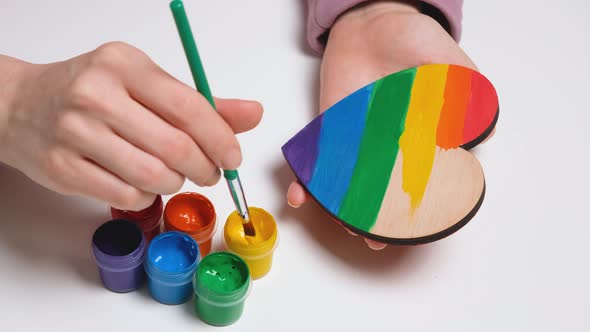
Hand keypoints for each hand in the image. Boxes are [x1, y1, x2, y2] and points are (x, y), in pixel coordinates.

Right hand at [0, 42, 261, 209]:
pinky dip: (147, 196)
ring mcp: (76, 132)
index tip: (233, 157)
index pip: (189, 106)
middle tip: (211, 173)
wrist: (20, 105)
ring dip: (176, 183)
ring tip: (175, 175)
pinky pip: (126, 195)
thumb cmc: (91, 92)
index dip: (220, 138)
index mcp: (125, 65)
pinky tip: (144, 184)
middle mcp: (97, 94)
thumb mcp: (145, 83)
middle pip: (175, 147)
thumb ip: (200, 102)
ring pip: (153, 175)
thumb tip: (254, 115)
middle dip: (205, 168)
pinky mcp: (62, 167)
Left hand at [287, 1, 479, 248]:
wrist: (371, 23)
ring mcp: (358, 142)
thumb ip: (465, 91)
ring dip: (343, 208)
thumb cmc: (413, 39)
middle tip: (373, 238)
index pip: (423, 181)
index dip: (420, 207)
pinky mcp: (331, 133)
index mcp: (422, 137)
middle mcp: (390, 146)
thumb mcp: (448, 61)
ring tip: (341, 225)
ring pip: (350, 184)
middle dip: (379, 218)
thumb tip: (481, 131)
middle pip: (384, 191)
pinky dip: (307, 180)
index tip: (416, 227)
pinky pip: (319, 161)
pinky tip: (300, 195)